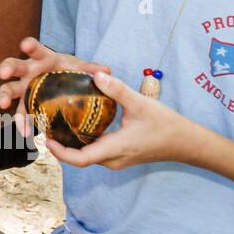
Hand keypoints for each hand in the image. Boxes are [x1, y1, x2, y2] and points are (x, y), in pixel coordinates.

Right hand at [0, 37, 111, 135]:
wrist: (64, 87)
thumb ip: (91, 69)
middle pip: (13, 65)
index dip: (29, 46)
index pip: (35, 48)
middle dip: (6, 68)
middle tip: (3, 74)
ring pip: (8, 88)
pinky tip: (26, 132)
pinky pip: (20, 113)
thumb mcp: (81, 69)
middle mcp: (27, 71)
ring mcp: (22, 87)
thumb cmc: (70, 73)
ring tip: (3, 105)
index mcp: (42, 58)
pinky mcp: (23, 104)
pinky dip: (21, 122)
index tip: (25, 45)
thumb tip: (106, 71)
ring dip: (3, 95)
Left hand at [41, 71, 197, 169]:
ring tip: (57, 124)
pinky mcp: (121, 155)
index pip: (80, 159)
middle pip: (80, 157)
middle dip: (61, 145)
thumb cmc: (166, 125)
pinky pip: (96, 151)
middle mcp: (113, 159)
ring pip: (88, 155)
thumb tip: (96, 74)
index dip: (60, 152)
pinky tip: (78, 124)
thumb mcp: (141, 103)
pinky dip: (84, 141)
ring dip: (72, 144)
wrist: (187, 142)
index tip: (45, 139)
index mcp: (114, 149)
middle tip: (46, 126)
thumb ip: (117, 90)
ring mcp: (117, 159)